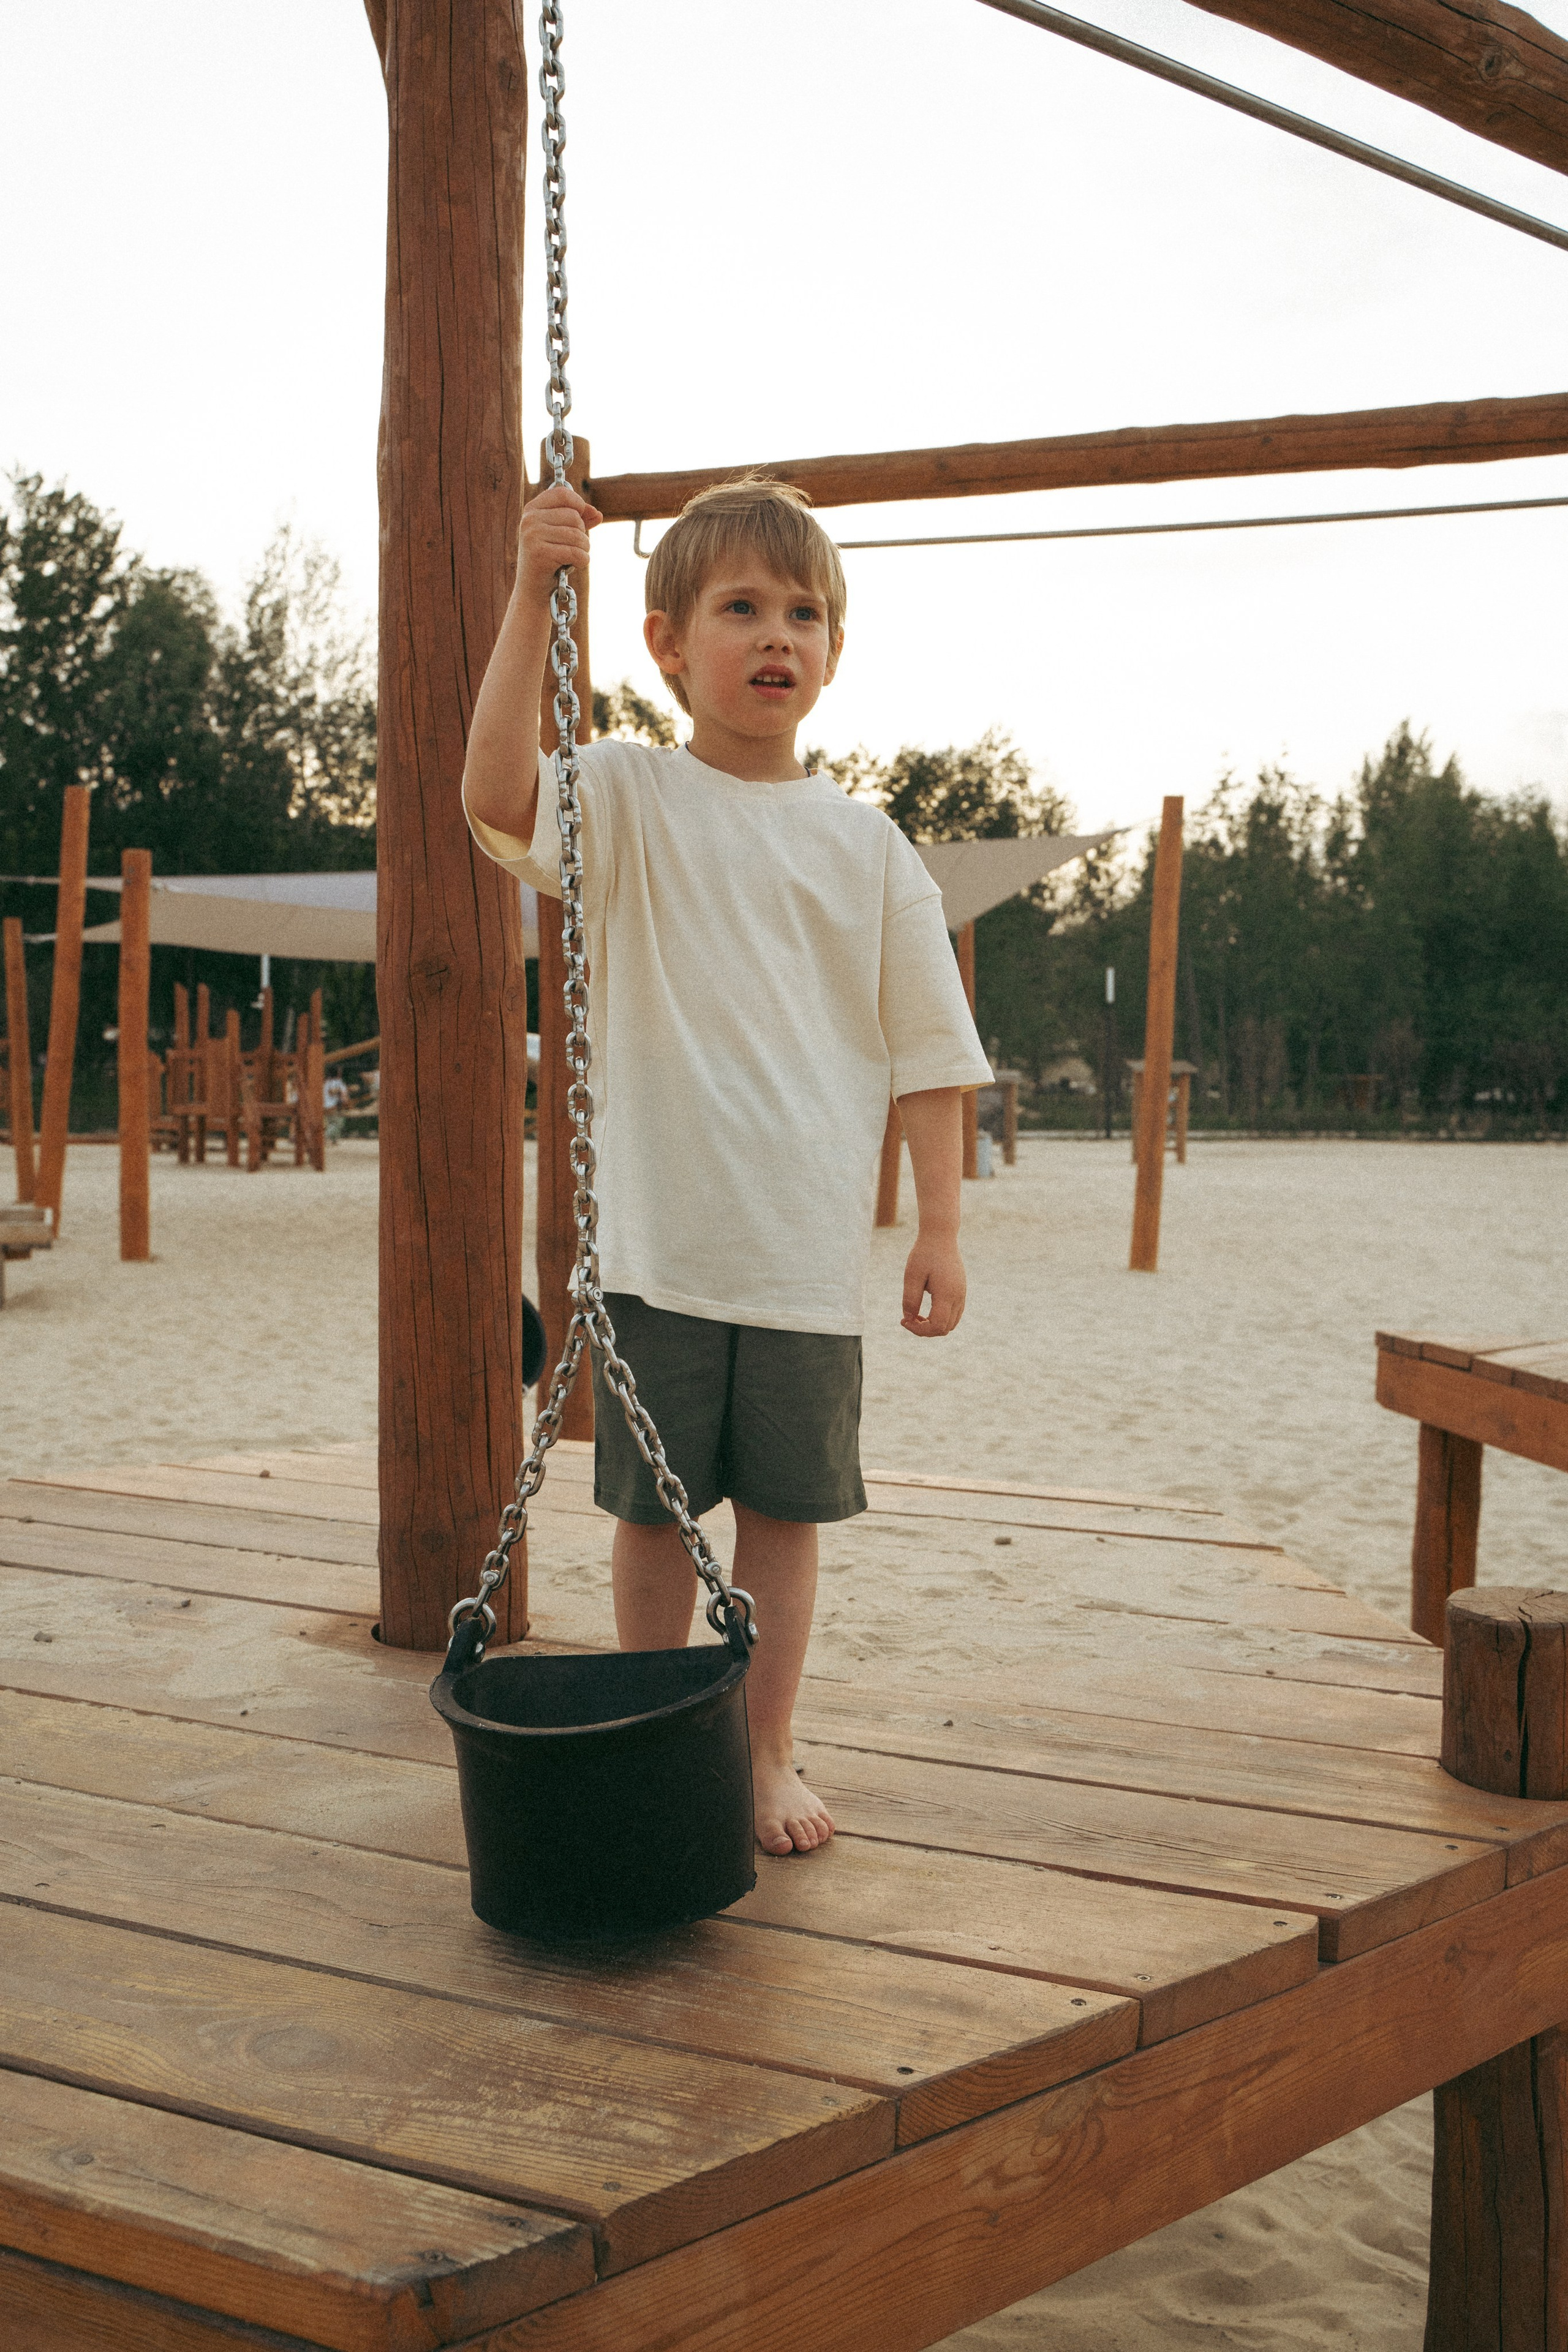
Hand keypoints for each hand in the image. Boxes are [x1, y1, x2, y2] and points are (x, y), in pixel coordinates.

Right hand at [517, 482, 600, 608]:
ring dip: (583, 549)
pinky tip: (573, 566)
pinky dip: (582, 561)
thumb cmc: (550, 561)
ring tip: (573, 558)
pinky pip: (576, 552)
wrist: (533, 591)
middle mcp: (530, 520)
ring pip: (577, 535)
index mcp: (532, 510)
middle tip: (573, 548)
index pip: (563, 493)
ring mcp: (533, 536)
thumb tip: (597, 513)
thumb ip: (580, 521)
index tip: (583, 520)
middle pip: (574, 516)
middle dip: (582, 534)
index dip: (579, 505)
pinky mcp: (540, 554)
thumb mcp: (562, 536)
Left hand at [901, 1229, 966, 1336]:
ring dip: (933, 1325)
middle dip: (925, 1330)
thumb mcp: (912, 1276)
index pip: (937, 1326)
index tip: (904, 1320)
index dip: (919, 1330)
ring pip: (951, 1323)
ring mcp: (962, 1294)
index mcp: (946, 1294)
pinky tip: (926, 1310)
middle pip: (945, 1329)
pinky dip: (941, 1318)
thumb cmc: (924, 1254)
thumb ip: (910, 1299)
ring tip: (916, 1315)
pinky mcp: (961, 1291)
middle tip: (907, 1319)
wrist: (940, 1236)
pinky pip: (954, 1314)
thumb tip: (908, 1319)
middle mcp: (958, 1297)